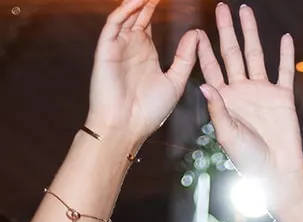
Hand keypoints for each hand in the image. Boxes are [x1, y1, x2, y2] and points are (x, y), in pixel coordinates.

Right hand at [86, 0, 201, 145]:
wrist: (127, 127)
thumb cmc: (149, 112)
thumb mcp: (175, 82)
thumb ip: (185, 57)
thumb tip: (196, 34)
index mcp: (145, 52)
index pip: (149, 20)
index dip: (156, 6)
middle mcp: (131, 46)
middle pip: (138, 13)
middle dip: (149, 0)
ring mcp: (118, 46)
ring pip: (126, 14)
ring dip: (137, 1)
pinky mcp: (106, 50)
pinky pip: (114, 24)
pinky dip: (124, 10)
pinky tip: (137, 1)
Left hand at [196, 5, 302, 194]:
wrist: (276, 172)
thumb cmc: (247, 159)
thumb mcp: (227, 134)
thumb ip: (217, 109)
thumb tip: (203, 84)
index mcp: (225, 99)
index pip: (212, 68)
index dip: (204, 50)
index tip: (196, 31)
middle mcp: (242, 91)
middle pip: (232, 53)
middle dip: (227, 31)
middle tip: (222, 8)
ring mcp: (262, 92)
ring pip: (256, 55)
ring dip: (251, 33)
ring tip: (246, 12)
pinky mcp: (282, 97)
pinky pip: (284, 71)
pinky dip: (286, 55)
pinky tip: (285, 39)